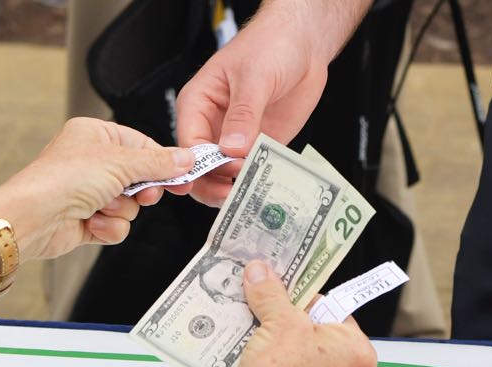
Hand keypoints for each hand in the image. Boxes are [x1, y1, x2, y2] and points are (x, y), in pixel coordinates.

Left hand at [0, 118, 194, 260]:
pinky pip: (117, 225)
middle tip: (142, 195)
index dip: (164, 163)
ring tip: (100, 206)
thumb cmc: (64, 179)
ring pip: (131, 206)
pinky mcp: (88, 219)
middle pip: (141, 178)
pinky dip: (109, 227)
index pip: (143, 146)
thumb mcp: (120, 162)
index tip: (183, 177)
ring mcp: (90, 192)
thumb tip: (186, 159)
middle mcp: (93, 162)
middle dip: (141, 191)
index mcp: (97, 136)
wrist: (34, 217)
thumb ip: (158, 163)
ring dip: (120, 210)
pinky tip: (91, 222)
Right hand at [175, 8, 328, 205]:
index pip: (189, 144)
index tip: (225, 172)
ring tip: (251, 197)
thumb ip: (244, 114)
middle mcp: (213, 125)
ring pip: (225, 176)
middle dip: (212, 186)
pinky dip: (258, 183)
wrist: (302, 44)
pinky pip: (253, 171)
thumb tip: (232, 148)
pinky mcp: (258, 146)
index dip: (203, 165)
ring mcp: (236, 138)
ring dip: (235, 189)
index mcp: (198, 104)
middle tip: (232, 196)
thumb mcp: (254, 77)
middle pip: (201, 168)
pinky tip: (267, 190)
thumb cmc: (270, 46)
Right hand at [214, 260, 374, 366]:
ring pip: (314, 360)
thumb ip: (271, 293)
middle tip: (270, 324)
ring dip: (291, 351)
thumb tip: (261, 272)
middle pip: (324, 336)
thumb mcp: (275, 323)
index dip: (303, 303)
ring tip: (266, 348)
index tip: (281, 301)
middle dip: (296, 328)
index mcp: (360, 351)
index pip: (333, 310)